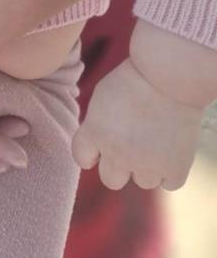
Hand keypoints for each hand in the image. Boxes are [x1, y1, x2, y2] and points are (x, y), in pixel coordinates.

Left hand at [72, 58, 201, 190]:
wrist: (169, 75)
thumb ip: (96, 124)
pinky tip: (172, 147)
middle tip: (132, 144)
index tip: (104, 141)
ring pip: (143, 181)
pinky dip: (172, 169)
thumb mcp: (102, 96)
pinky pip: (169, 183)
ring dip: (148, 166)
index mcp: (95, 133)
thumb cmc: (134, 79)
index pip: (82, 158)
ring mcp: (147, 165)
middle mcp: (118, 154)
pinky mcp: (175, 169)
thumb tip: (97, 146)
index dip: (92, 152)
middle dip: (118, 165)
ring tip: (156, 138)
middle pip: (111, 180)